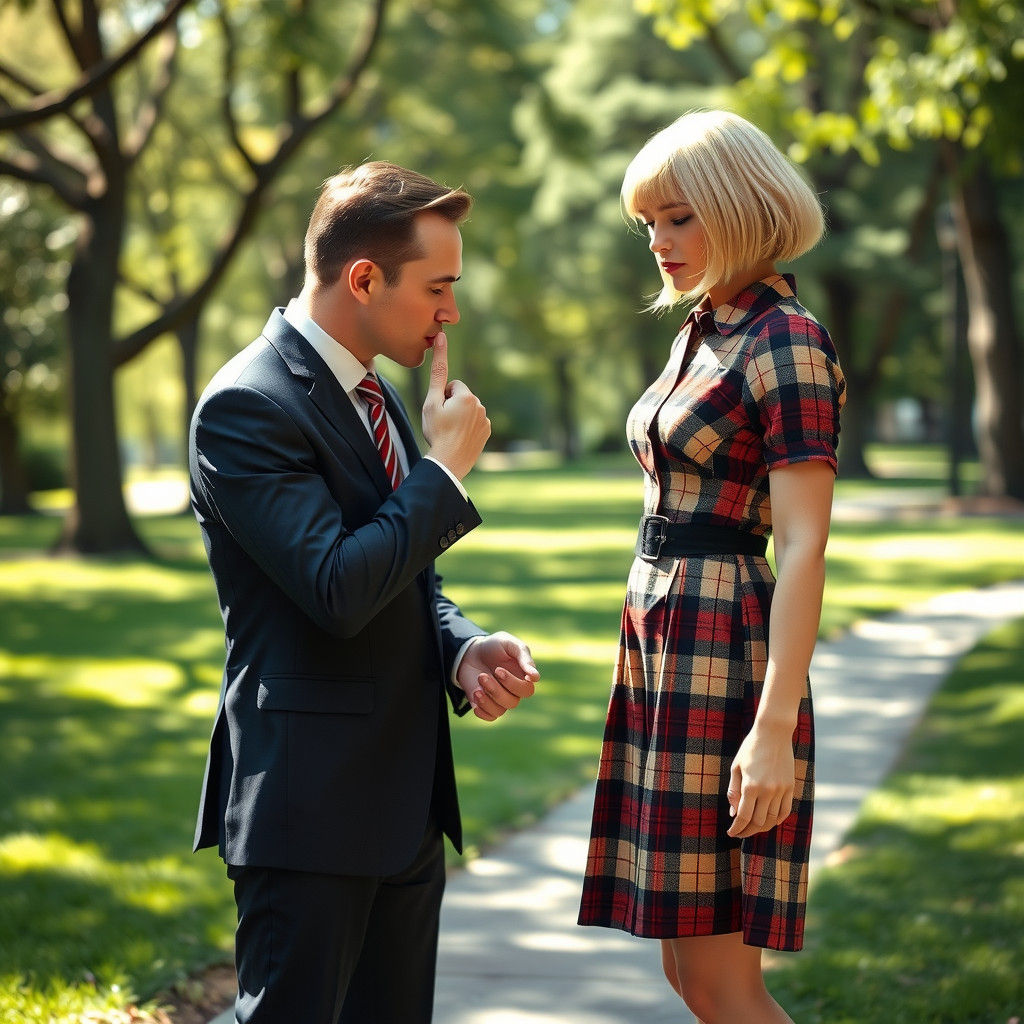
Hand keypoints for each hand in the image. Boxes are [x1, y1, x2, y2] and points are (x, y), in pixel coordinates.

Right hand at [422, 331, 489, 478]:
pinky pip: (475, 422)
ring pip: (468, 410)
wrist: (449, 462)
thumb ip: (437, 373)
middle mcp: (480, 405)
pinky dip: (467, 427)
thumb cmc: (437, 432)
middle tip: (443, 423)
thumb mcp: (431, 403)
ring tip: (450, 432)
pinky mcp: (487, 431)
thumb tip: (442, 339)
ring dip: (459, 416)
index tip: (439, 410)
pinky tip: (459, 438)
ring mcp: (485, 419)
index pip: (452, 386)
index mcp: (467, 396)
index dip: (442, 397)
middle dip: (452, 406)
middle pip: (461, 397)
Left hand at [456, 632, 538, 722]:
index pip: (526, 690)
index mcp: (523, 678)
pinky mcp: (486, 704)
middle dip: (496, 690)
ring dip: (487, 699)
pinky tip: (475, 694)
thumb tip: (536, 677)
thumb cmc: (494, 646)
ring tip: (477, 680)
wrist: (472, 651)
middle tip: (483, 675)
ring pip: (501, 710)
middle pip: (513, 702)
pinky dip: (482, 710)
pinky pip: (490, 716)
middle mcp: (514, 692)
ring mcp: (500, 699)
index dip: (513, 683)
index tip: (499, 670)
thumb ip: (524, 657)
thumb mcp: (509, 644)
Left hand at [726, 722, 795, 838]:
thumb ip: (733, 792)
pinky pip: (785, 811)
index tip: (731, 833)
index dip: (737, 828)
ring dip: (761, 827)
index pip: (743, 816)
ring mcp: (781, 790)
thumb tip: (734, 814)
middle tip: (739, 833)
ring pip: (772, 819)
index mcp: (750, 785)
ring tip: (752, 828)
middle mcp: (767, 790)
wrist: (774, 733)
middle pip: (758, 822)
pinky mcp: (790, 787)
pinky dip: (776, 820)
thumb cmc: (750, 749)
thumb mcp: (736, 767)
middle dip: (747, 831)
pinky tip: (768, 821)